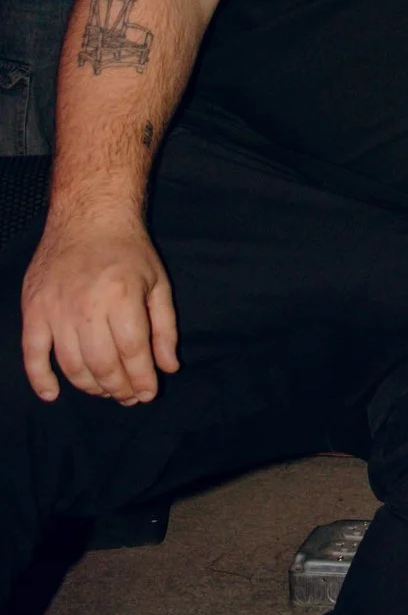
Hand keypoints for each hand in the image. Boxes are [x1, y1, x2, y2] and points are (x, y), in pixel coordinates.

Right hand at [22, 214, 179, 405]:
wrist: (88, 217)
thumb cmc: (129, 251)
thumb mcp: (158, 283)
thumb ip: (165, 328)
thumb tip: (168, 368)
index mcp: (122, 296)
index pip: (132, 353)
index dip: (142, 380)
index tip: (147, 393)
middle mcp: (87, 305)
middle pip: (103, 365)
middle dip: (119, 388)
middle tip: (127, 397)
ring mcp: (56, 309)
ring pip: (72, 365)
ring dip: (90, 386)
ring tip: (105, 390)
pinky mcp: (33, 309)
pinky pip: (32, 353)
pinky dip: (40, 378)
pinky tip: (53, 393)